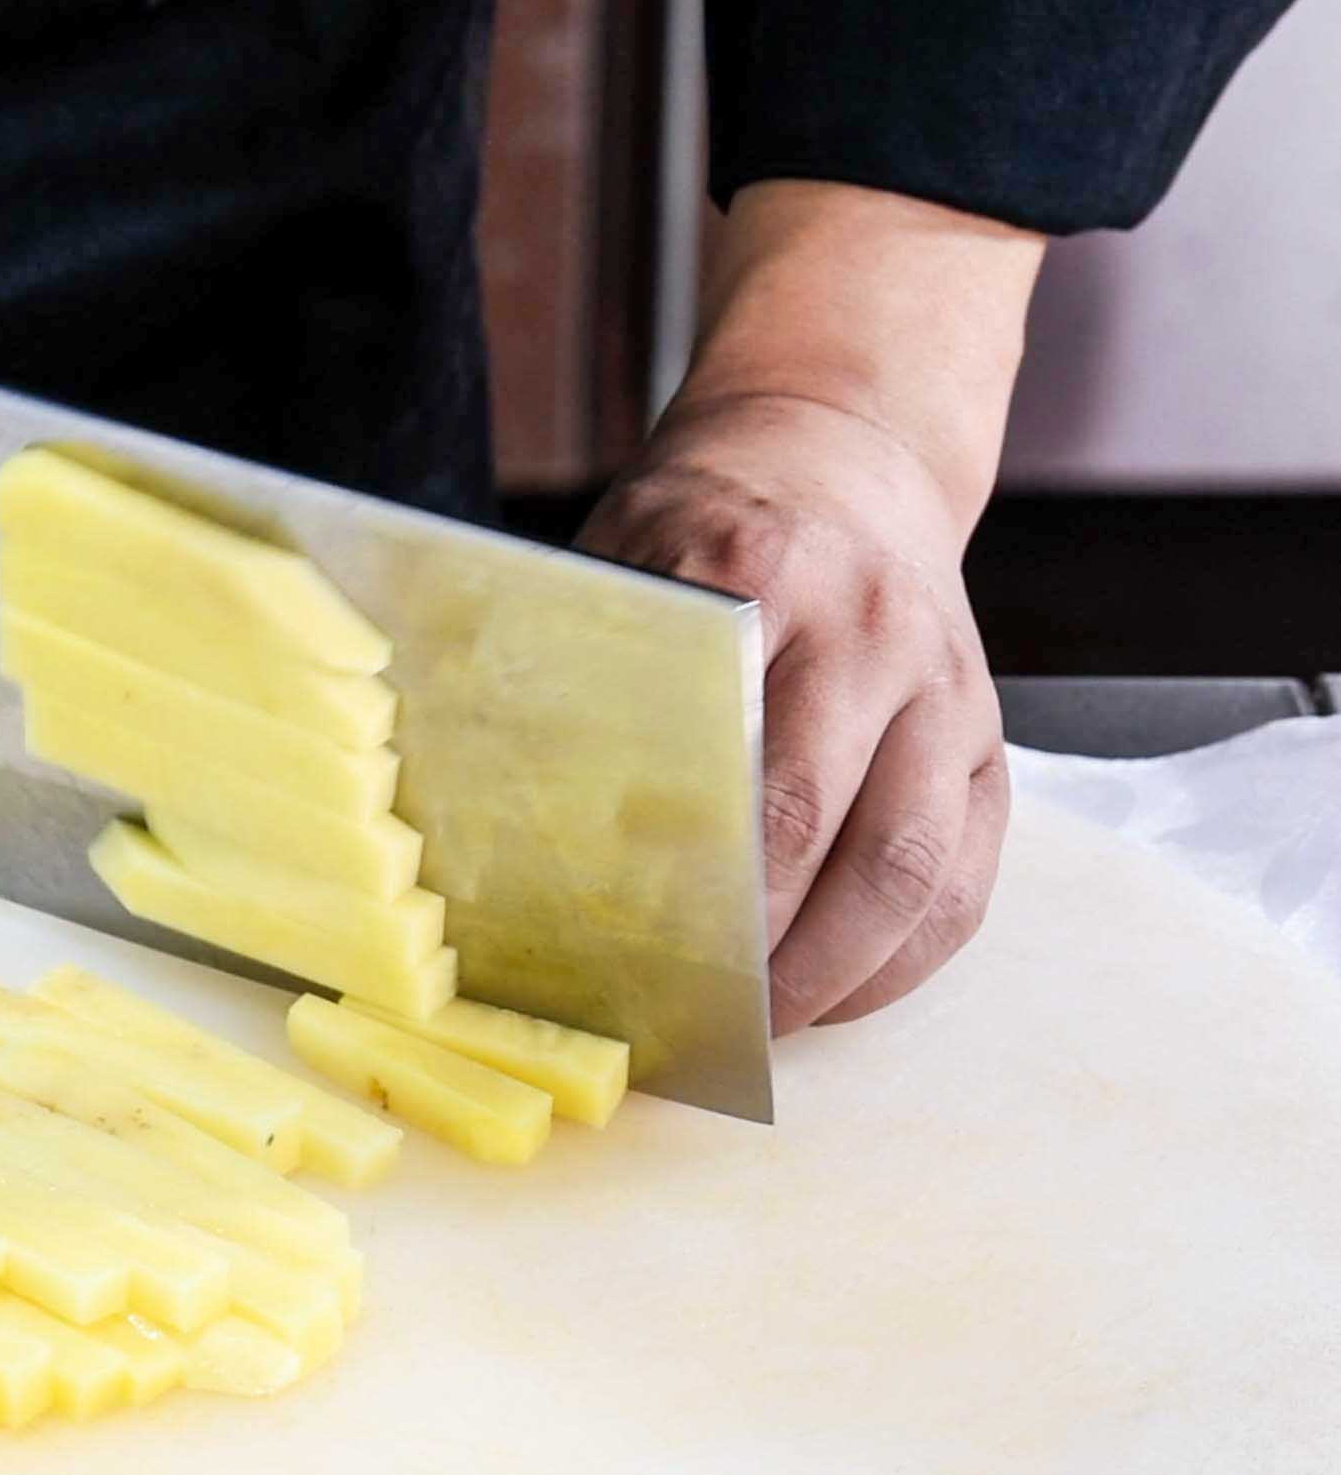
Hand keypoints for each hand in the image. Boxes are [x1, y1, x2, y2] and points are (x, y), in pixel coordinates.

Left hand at [579, 182, 1044, 1034]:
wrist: (849, 447)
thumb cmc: (707, 526)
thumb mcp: (623, 556)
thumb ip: (582, 668)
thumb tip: (488, 815)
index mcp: (757, 571)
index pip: (716, 746)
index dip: (673, 865)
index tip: (621, 946)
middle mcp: (868, 629)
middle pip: (817, 820)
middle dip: (752, 943)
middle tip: (691, 1015)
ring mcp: (945, 689)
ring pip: (909, 865)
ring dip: (834, 970)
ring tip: (764, 1026)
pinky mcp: (986, 742)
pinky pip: (965, 878)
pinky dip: (902, 958)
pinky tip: (836, 993)